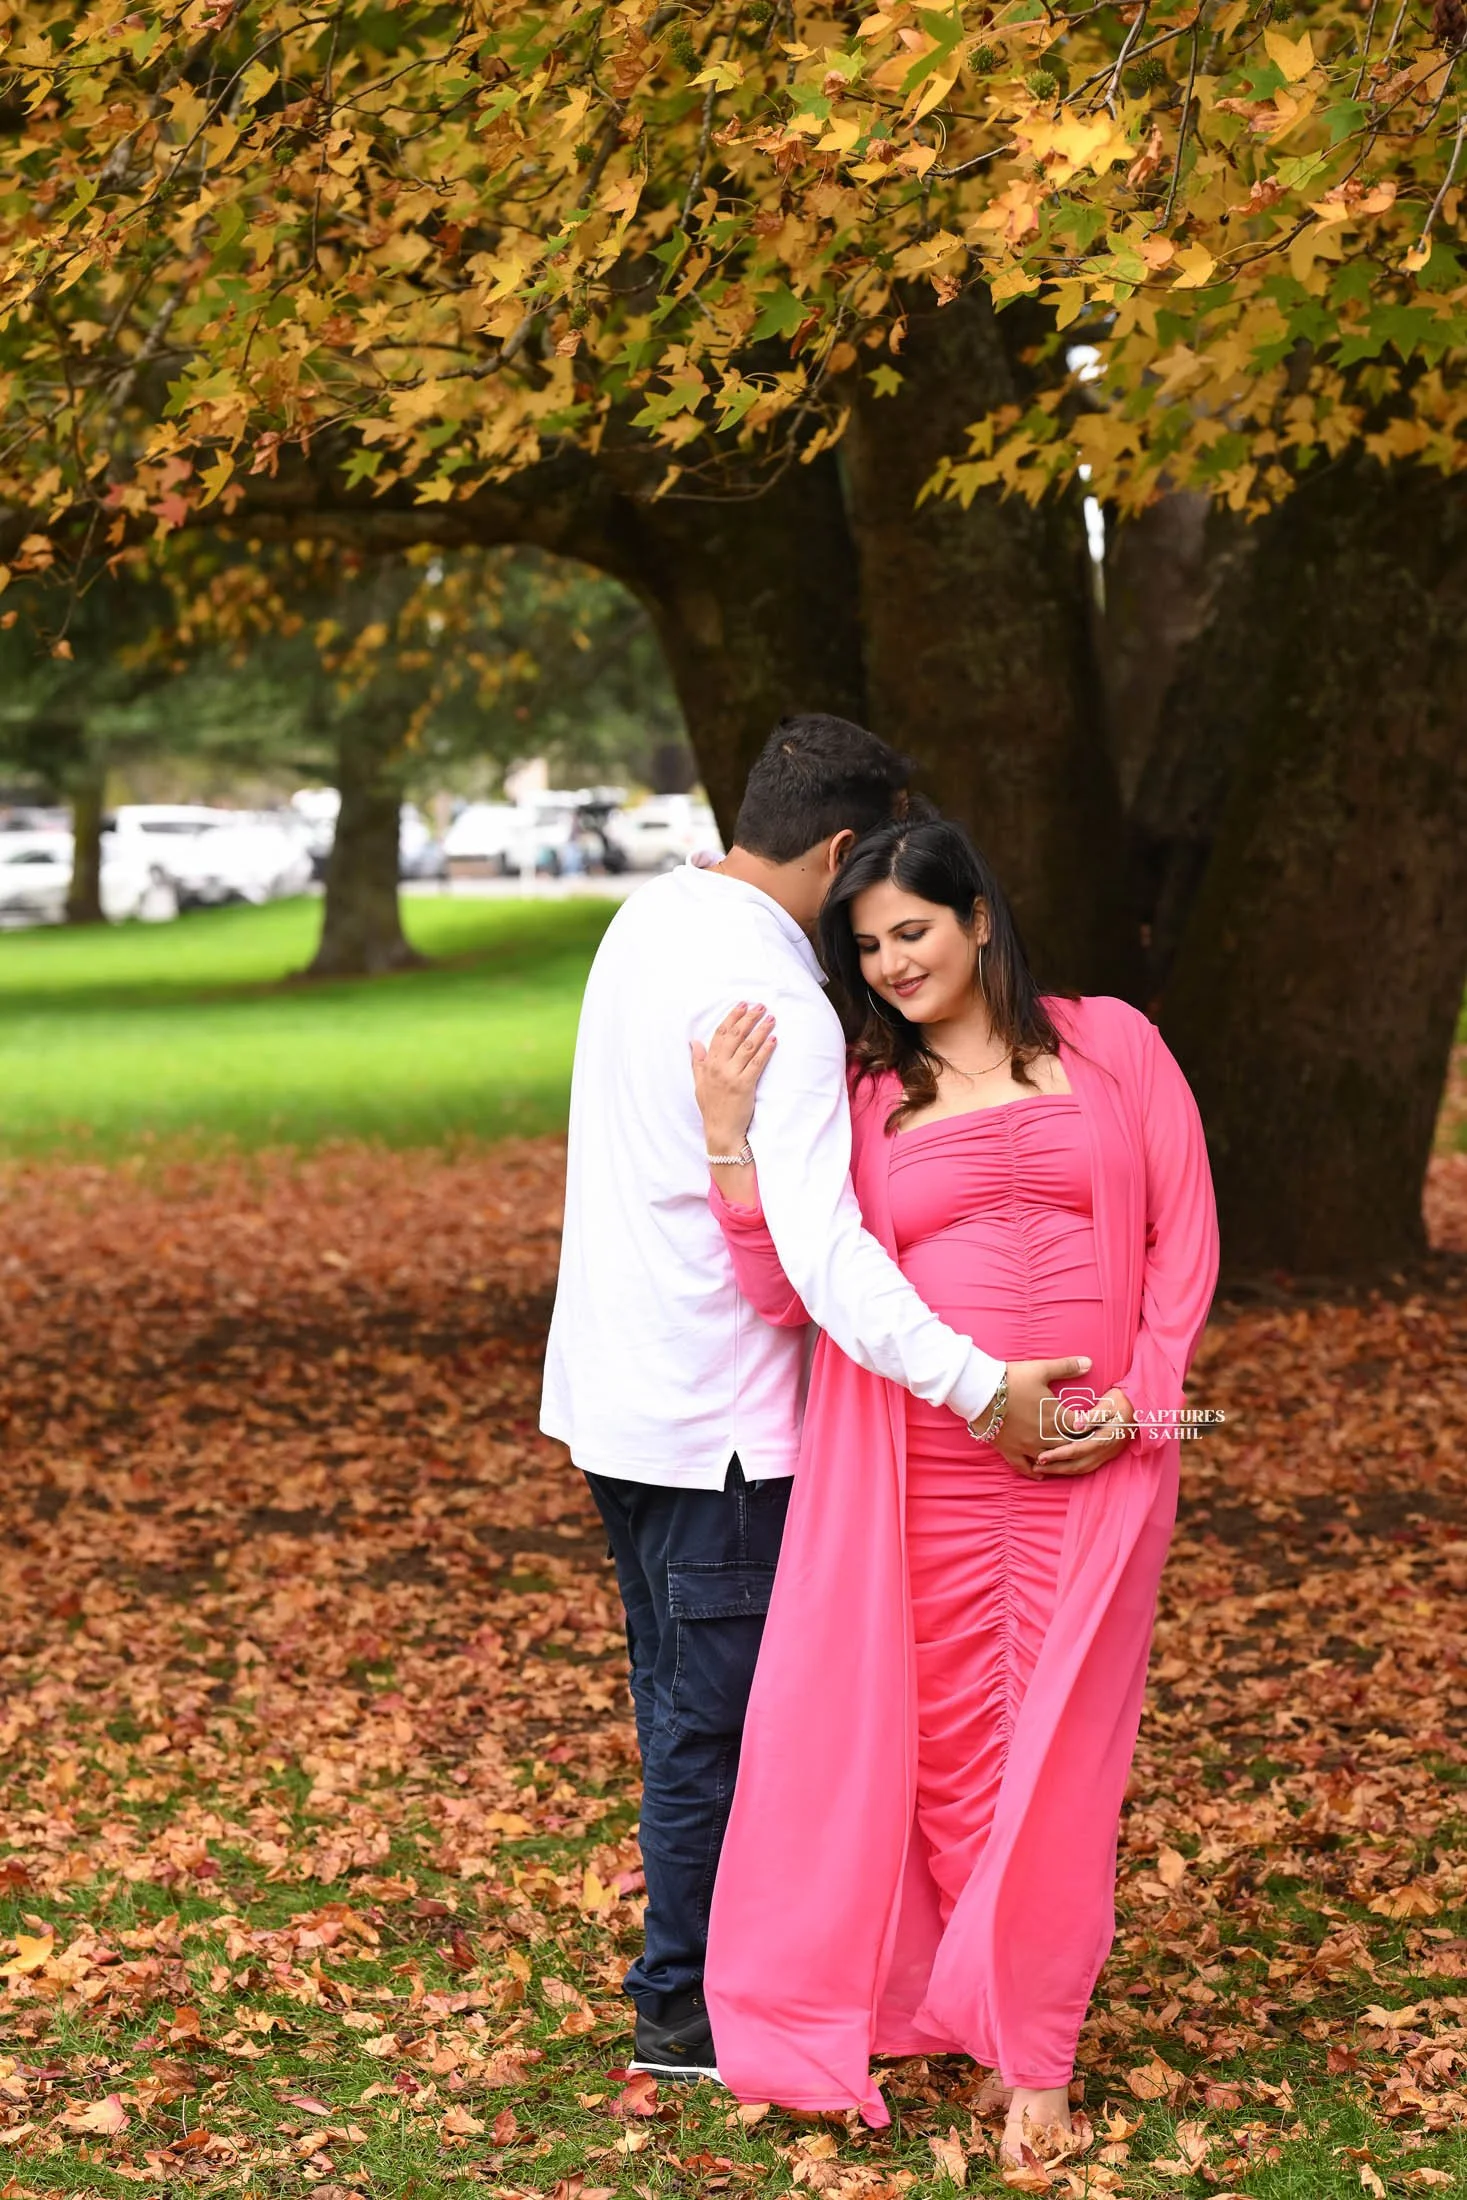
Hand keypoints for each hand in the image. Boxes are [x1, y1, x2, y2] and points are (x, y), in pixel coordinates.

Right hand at [691, 1002, 776, 1151]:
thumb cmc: (712, 1108)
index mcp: (708, 1064)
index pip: (720, 1034)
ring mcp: (731, 1076)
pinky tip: (773, 1040)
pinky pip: (757, 1063)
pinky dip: (766, 1050)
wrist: (721, 1131)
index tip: (742, 1005)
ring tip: (770, 1019)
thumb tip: (694, 1042)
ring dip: (760, 1030)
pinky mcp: (744, 1085)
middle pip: (735, 1036)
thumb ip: (698, 1062)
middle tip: (761, 1007)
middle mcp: (718, 1067)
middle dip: (748, 1018)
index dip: (732, 1017)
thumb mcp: (699, 1084)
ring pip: (747, 1046)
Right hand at [988, 1357, 1094, 1471]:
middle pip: (1069, 1446)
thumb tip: (1090, 1362)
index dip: (1090, 1426)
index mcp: (1056, 1417)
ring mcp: (1028, 1446)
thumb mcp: (1041, 1369)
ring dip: (1059, 1458)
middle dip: (1077, 1443)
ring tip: (1065, 1456)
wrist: (980, 1392)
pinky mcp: (1011, 1452)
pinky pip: (1025, 1468)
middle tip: (1083, 1440)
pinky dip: (1035, 1473)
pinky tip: (1041, 1475)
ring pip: (1050, 1459)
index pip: (1082, 1427)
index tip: (1094, 1424)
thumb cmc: (1011, 1379)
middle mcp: (1045, 1435)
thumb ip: (1067, 1367)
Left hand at [1030, 1385, 1135, 1478]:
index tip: (1042, 1456)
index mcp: (1105, 1438)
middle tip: (1036, 1466)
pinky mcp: (1106, 1454)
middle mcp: (1106, 1450)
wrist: (1141, 1406)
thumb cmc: (1122, 1401)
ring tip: (1043, 1469)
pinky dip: (1072, 1469)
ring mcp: (1107, 1454)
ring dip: (1062, 1470)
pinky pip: (1087, 1466)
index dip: (1059, 1455)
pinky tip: (1060, 1467)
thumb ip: (1093, 1416)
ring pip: (1082, 1468)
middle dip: (1056, 1467)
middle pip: (1077, 1465)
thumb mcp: (1108, 1404)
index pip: (1077, 1450)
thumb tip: (1077, 1425)